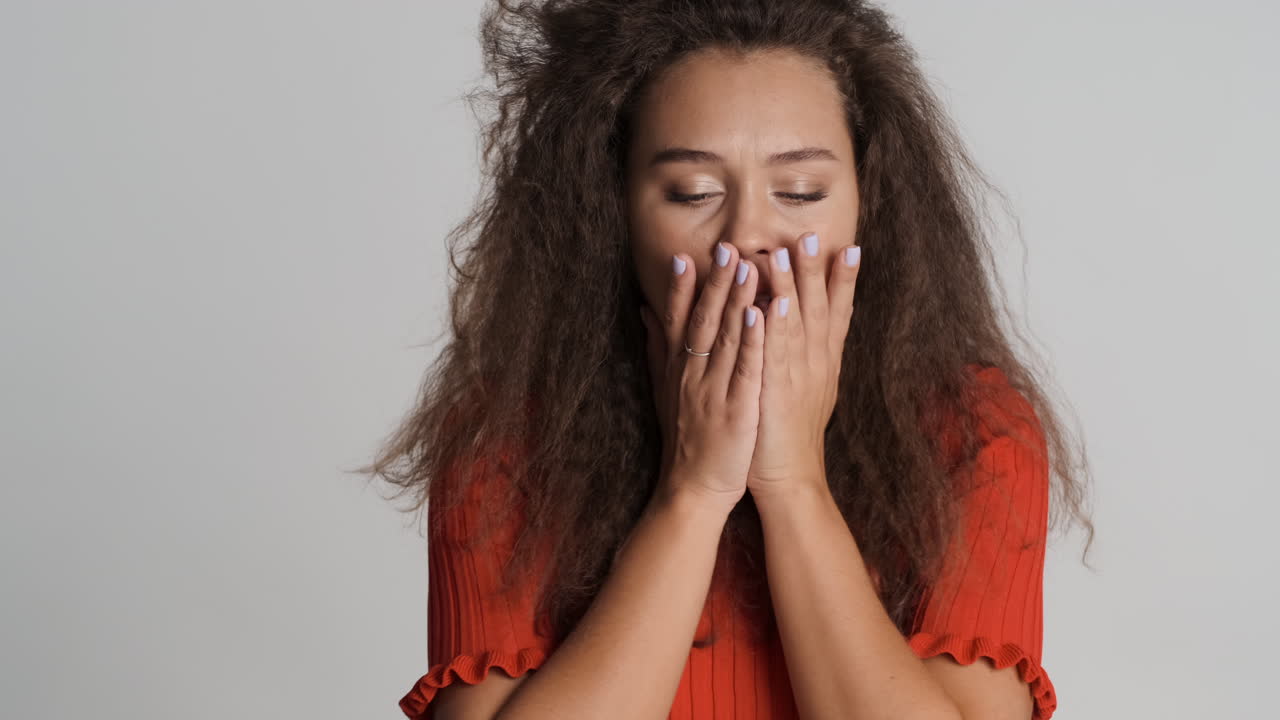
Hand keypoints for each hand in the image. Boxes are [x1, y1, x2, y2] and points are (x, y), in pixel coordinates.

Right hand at [640, 242, 765, 512]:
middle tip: (726, 247)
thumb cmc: (685, 438)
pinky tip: (762, 314)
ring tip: (749, 266)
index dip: (681, 288)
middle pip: (703, 321)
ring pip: (726, 338)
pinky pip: (745, 368)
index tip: (686, 255)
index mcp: (679, 368)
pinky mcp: (737, 408)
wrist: (692, 488)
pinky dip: (753, 340)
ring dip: (737, 300)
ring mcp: (713, 390)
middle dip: (715, 283)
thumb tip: (644, 309)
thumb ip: (657, 347)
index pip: (677, 321)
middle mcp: (692, 374)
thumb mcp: (664, 389)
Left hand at [747, 232, 861, 502]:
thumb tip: (798, 327)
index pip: (837, 313)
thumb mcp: (802, 388)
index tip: (849, 247)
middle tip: (815, 235)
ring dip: (791, 288)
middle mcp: (816, 364)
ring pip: (795, 324)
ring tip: (786, 253)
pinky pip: (775, 354)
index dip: (843, 281)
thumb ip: (801, 355)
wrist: (789, 479)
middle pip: (820, 309)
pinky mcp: (775, 392)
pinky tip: (772, 303)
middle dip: (817, 271)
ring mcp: (797, 377)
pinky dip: (775, 328)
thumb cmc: (788, 434)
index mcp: (822, 362)